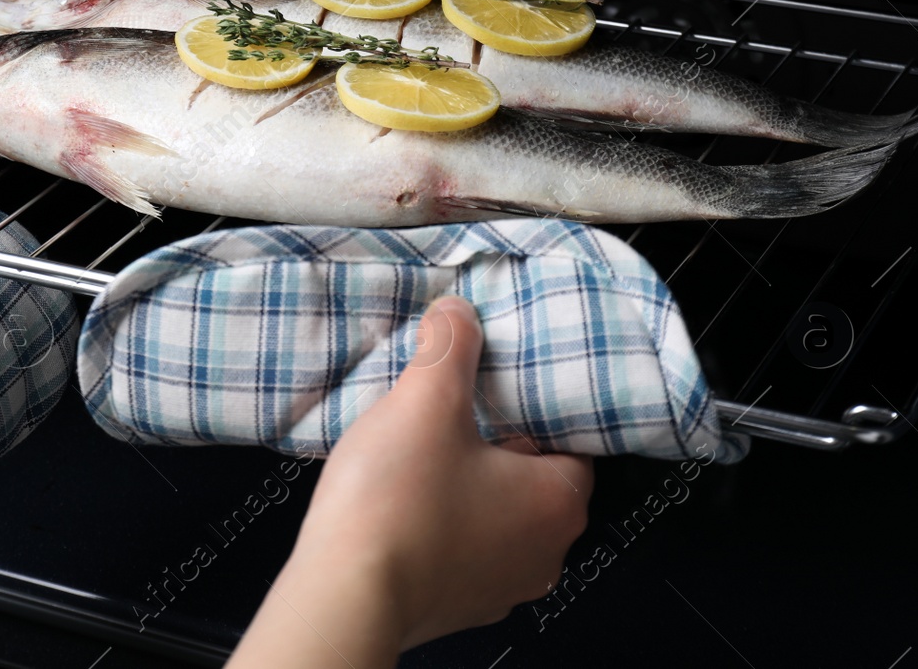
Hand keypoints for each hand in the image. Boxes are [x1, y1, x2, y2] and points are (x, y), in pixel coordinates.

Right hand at [227, 296, 593, 666]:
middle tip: (457, 410)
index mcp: (558, 502)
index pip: (573, 439)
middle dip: (498, 443)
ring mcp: (502, 586)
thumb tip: (458, 312)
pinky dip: (443, 523)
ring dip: (469, 486)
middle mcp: (545, 552)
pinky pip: (464, 548)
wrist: (345, 593)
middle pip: (536, 477)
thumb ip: (450, 345)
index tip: (499, 385)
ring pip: (498, 515)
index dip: (535, 406)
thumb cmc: (397, 502)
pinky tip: (406, 499)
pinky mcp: (459, 605)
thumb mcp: (426, 400)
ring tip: (425, 451)